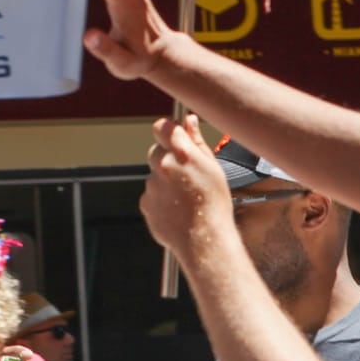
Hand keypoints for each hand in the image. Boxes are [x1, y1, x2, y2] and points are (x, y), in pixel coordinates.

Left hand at [139, 114, 233, 258]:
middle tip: (185, 174)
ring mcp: (151, 186)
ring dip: (166, 182)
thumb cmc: (214, 205)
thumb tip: (189, 121)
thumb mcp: (212, 167)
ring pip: (154, 175)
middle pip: (156, 151)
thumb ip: (196, 141)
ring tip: (186, 198)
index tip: (174, 136)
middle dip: (166, 158)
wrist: (203, 239)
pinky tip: (177, 209)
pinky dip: (161, 199)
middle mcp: (163, 167)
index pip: (162, 126)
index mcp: (182, 154)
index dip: (168, 130)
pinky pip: (151, 195)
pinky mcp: (145, 203)